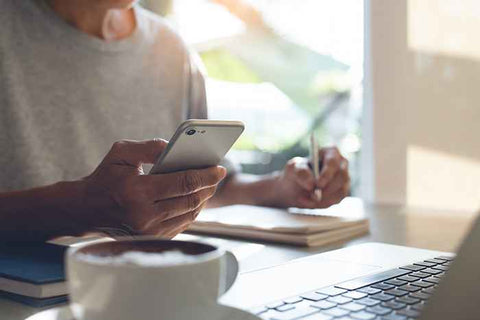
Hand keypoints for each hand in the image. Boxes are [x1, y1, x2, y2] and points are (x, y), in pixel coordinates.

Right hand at [81, 139, 225, 237]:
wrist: (86, 210)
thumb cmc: (105, 177)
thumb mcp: (121, 153)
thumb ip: (149, 147)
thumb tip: (175, 146)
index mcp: (137, 192)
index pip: (183, 183)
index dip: (205, 175)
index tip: (219, 168)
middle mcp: (145, 215)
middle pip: (191, 200)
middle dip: (209, 186)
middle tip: (218, 175)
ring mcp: (150, 231)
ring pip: (190, 214)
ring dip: (204, 199)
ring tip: (209, 185)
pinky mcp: (153, 238)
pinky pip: (182, 224)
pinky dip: (193, 211)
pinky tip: (196, 198)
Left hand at [272, 147, 349, 207]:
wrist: (295, 186)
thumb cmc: (297, 172)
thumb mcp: (294, 168)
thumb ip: (301, 172)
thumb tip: (311, 184)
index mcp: (331, 152)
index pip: (333, 162)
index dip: (327, 174)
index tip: (318, 184)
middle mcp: (341, 164)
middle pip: (341, 177)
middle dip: (326, 189)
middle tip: (313, 195)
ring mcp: (344, 179)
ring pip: (340, 191)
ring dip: (322, 198)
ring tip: (305, 198)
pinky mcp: (341, 192)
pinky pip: (336, 200)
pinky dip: (321, 203)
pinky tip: (309, 202)